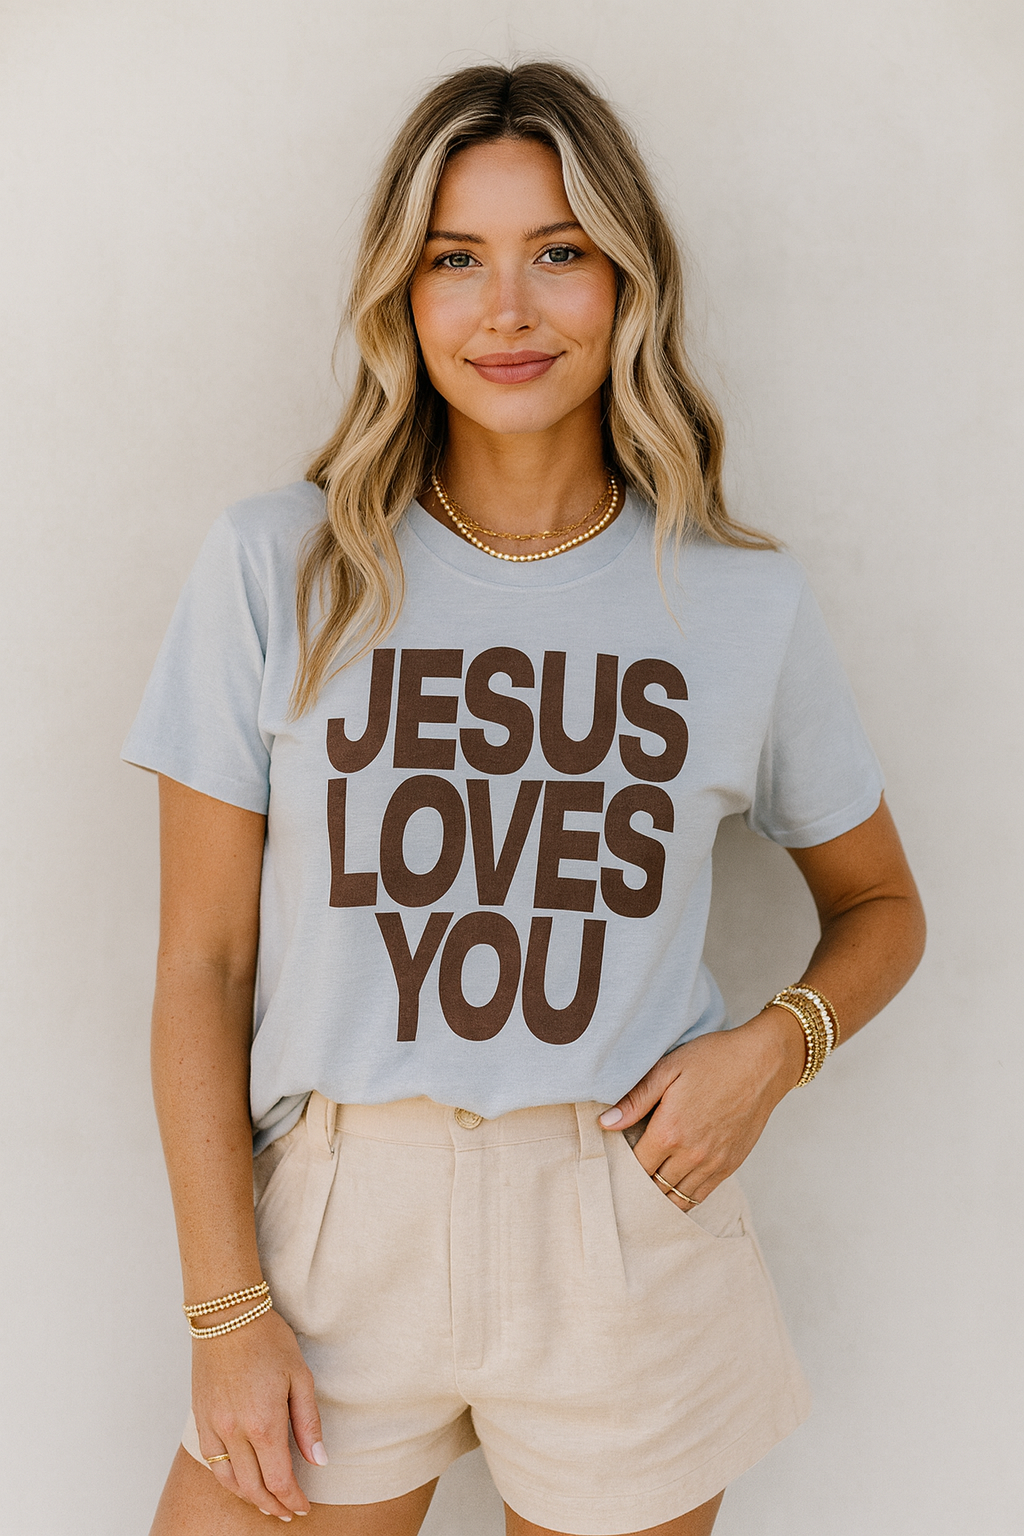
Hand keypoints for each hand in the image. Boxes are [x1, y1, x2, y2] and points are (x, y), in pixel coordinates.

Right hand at [193, 1307, 326, 1518]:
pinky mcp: (200, 1419)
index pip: (279, 1480)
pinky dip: (227, 1479)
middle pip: (254, 1487)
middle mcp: (234, 1431)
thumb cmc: (267, 1340)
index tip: (303, 1506)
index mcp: (264, 1423)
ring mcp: (213, 1426)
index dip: (292, 1499)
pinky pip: (211, 1461)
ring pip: (229, 1480)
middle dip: (273, 1504)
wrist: (227, 1315)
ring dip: (249, 1497)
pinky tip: (240, 1480)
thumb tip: (318, 1461)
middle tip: (288, 1511)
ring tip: (267, 1502)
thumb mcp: (300, 1376)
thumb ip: (308, 1423)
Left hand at [599, 1010, 804, 1210]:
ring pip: (675, 1198)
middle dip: (636, 1184)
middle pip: (652, 1187)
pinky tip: (671, 1188)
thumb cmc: (713, 1059)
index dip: (621, 1165)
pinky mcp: (729, 1166)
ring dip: (658, 1194)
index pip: (634, 1166)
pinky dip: (682, 1197)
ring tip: (645, 1185)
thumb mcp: (668, 1069)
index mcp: (670, 1131)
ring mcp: (713, 1164)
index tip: (614, 1157)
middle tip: (625, 1176)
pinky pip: (699, 1196)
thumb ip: (635, 1099)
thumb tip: (605, 1123)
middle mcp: (691, 1155)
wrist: (762, 1063)